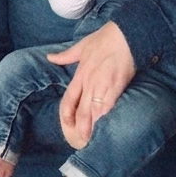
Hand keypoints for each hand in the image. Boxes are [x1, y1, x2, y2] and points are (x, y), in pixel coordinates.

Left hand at [47, 22, 135, 147]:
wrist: (125, 35)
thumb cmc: (104, 39)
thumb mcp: (81, 46)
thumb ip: (65, 56)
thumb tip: (50, 57)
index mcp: (80, 74)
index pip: (68, 98)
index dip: (67, 114)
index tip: (67, 125)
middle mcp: (88, 83)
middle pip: (81, 110)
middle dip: (80, 127)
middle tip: (80, 141)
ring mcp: (102, 86)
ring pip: (93, 112)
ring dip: (92, 127)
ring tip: (91, 141)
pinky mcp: (116, 87)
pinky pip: (108, 107)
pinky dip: (105, 118)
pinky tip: (105, 129)